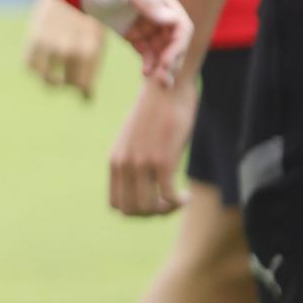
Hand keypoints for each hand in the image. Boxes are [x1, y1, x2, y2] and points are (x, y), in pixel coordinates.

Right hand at [24, 0, 106, 98]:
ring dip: (51, 78)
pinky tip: (43, 62)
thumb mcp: (97, 34)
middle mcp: (69, 49)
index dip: (84, 93)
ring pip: (47, 78)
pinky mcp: (33, 36)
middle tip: (69, 78)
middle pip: (66, 83)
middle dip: (69, 83)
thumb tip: (85, 95)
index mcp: (91, 49)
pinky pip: (30, 65)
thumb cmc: (88, 10)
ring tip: (55, 74)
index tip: (84, 95)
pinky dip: (35, 67)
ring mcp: (49, 44)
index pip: (83, 87)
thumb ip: (91, 62)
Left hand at [78, 0, 192, 86]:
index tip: (167, 61)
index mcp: (164, 1)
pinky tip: (146, 72)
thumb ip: (148, 2)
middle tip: (164, 79)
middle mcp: (159, 15)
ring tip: (160, 82)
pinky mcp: (134, 35)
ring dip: (163, 67)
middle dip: (172, 61)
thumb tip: (171, 20)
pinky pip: (147, 52)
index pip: (181, 27)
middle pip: (174, 42)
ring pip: (162, 50)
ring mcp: (147, 26)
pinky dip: (150, 63)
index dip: (178, 46)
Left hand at [109, 77, 196, 216]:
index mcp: (115, 160)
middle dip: (152, 215)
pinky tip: (187, 195)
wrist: (167, 87)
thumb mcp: (135, 139)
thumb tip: (141, 187)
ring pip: (148, 208)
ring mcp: (141, 162)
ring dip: (166, 211)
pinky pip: (168, 197)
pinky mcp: (162, 159)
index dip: (135, 212)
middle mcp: (124, 163)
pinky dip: (179, 202)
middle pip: (130, 211)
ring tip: (179, 199)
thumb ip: (133, 161)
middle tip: (169, 205)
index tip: (154, 203)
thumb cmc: (156, 114)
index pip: (116, 204)